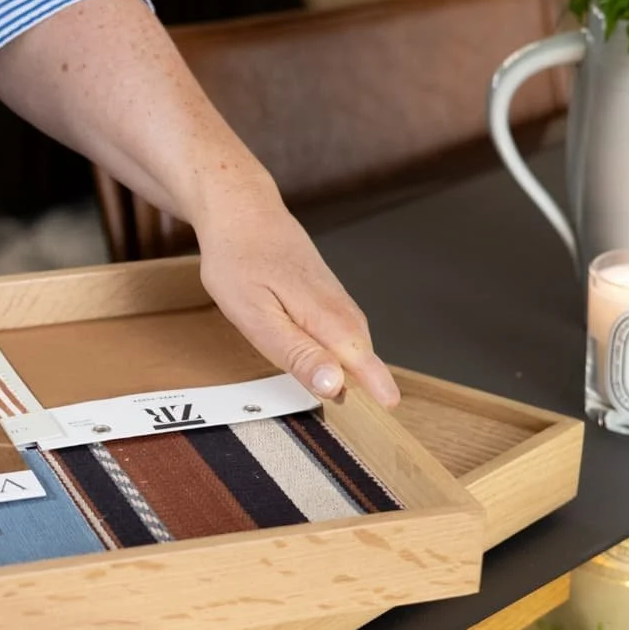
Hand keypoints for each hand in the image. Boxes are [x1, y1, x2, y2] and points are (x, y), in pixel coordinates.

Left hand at [196, 192, 400, 408]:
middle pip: (362, 354)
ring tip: (355, 401)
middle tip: (370, 422)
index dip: (377, 388)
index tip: (390, 411)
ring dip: (354, 369)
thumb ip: (297, 353)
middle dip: (368, 386)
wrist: (239, 207)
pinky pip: (339, 327)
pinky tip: (329, 361)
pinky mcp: (323, 291)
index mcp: (326, 316)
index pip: (363, 361)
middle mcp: (338, 306)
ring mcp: (332, 296)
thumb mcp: (256, 316)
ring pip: (351, 340)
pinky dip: (341, 348)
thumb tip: (335, 385)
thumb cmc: (239, 259)